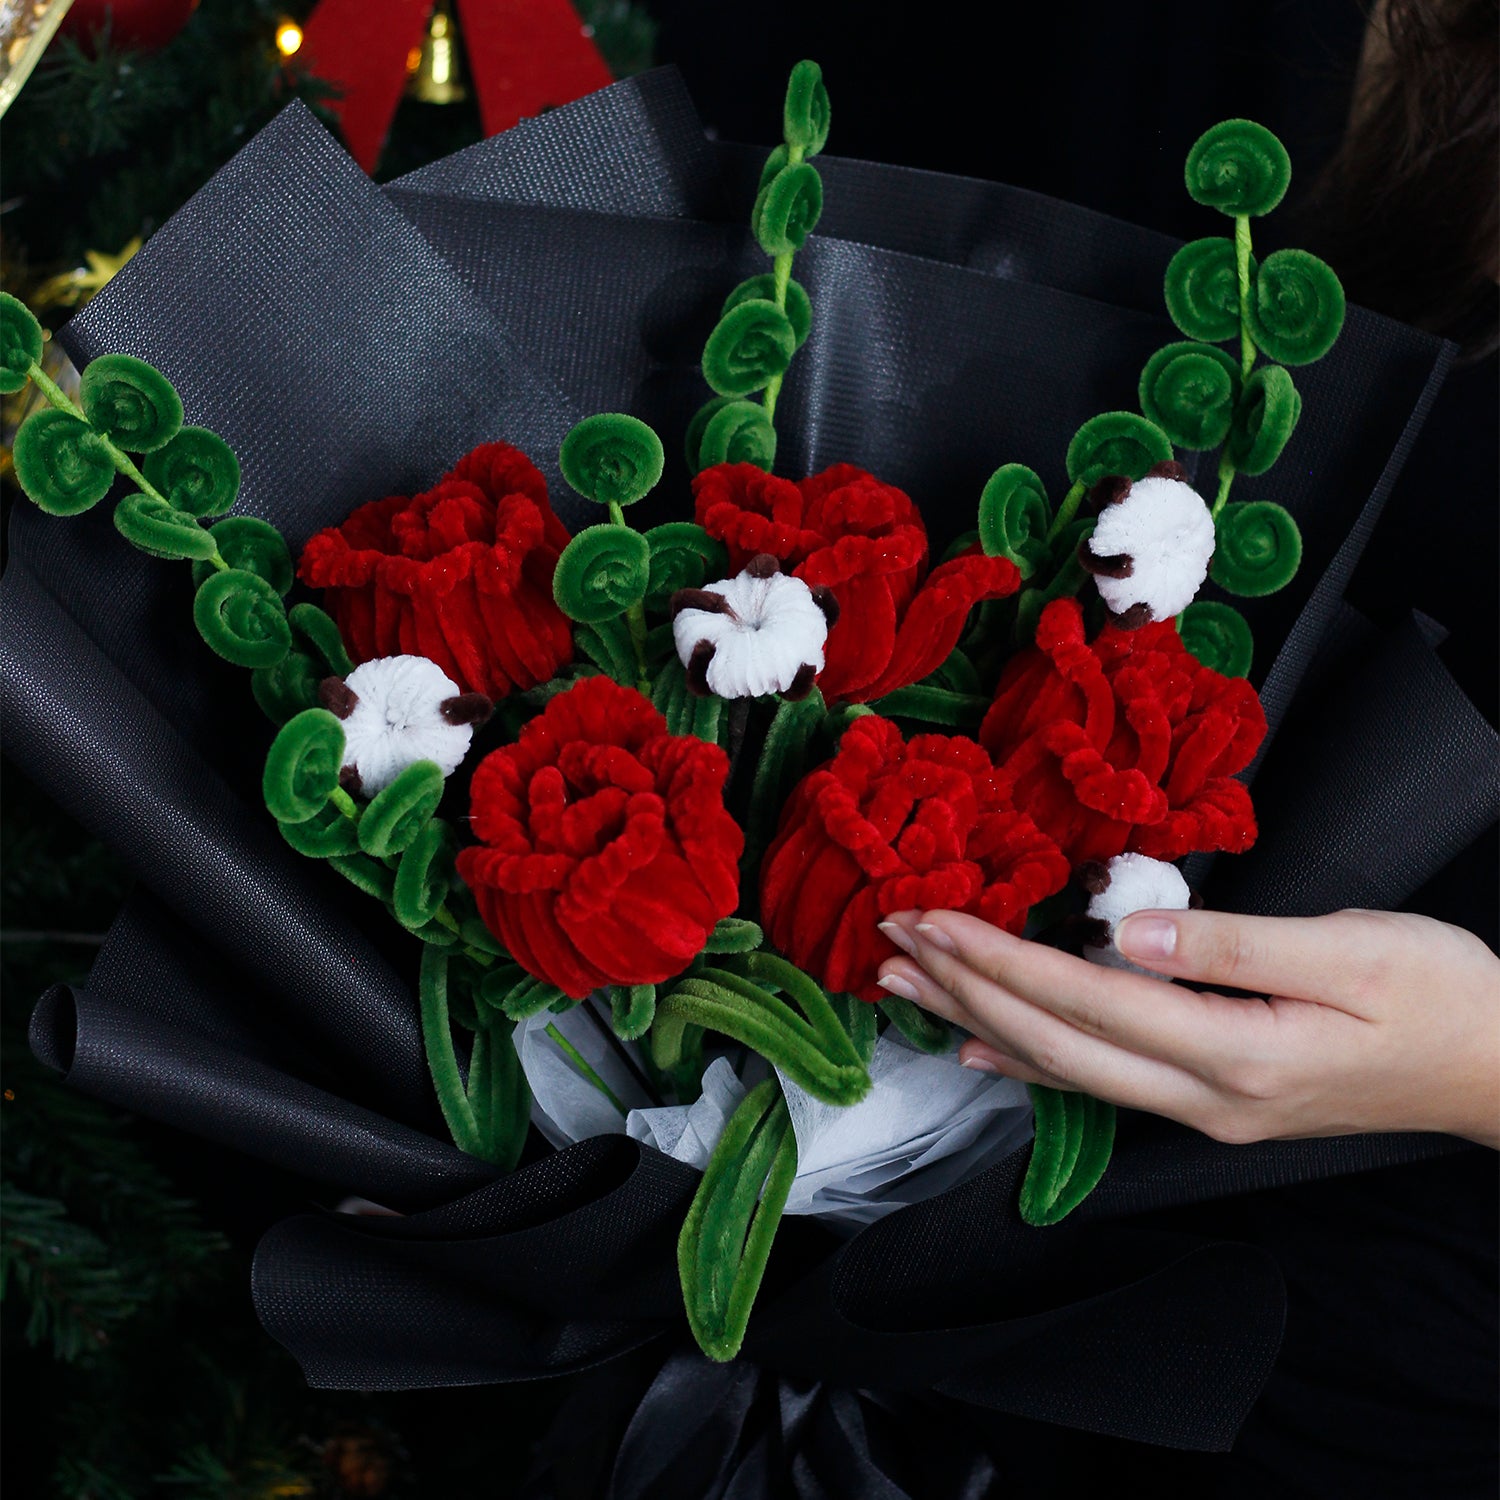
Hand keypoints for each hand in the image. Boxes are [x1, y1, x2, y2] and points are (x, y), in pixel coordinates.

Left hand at [876, 907, 1499, 1149]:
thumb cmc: (1442, 997)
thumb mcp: (1350, 951)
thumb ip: (1230, 944)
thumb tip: (1124, 930)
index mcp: (1235, 1053)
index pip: (1085, 1001)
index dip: (1000, 960)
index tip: (931, 920)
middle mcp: (1202, 1097)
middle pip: (1053, 1044)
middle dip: (964, 989)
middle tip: (889, 941)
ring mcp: (1201, 1110)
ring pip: (1062, 1069)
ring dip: (978, 1022)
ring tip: (907, 986)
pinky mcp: (1208, 1103)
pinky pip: (1096, 1085)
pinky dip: (1027, 1063)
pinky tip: (980, 1052)